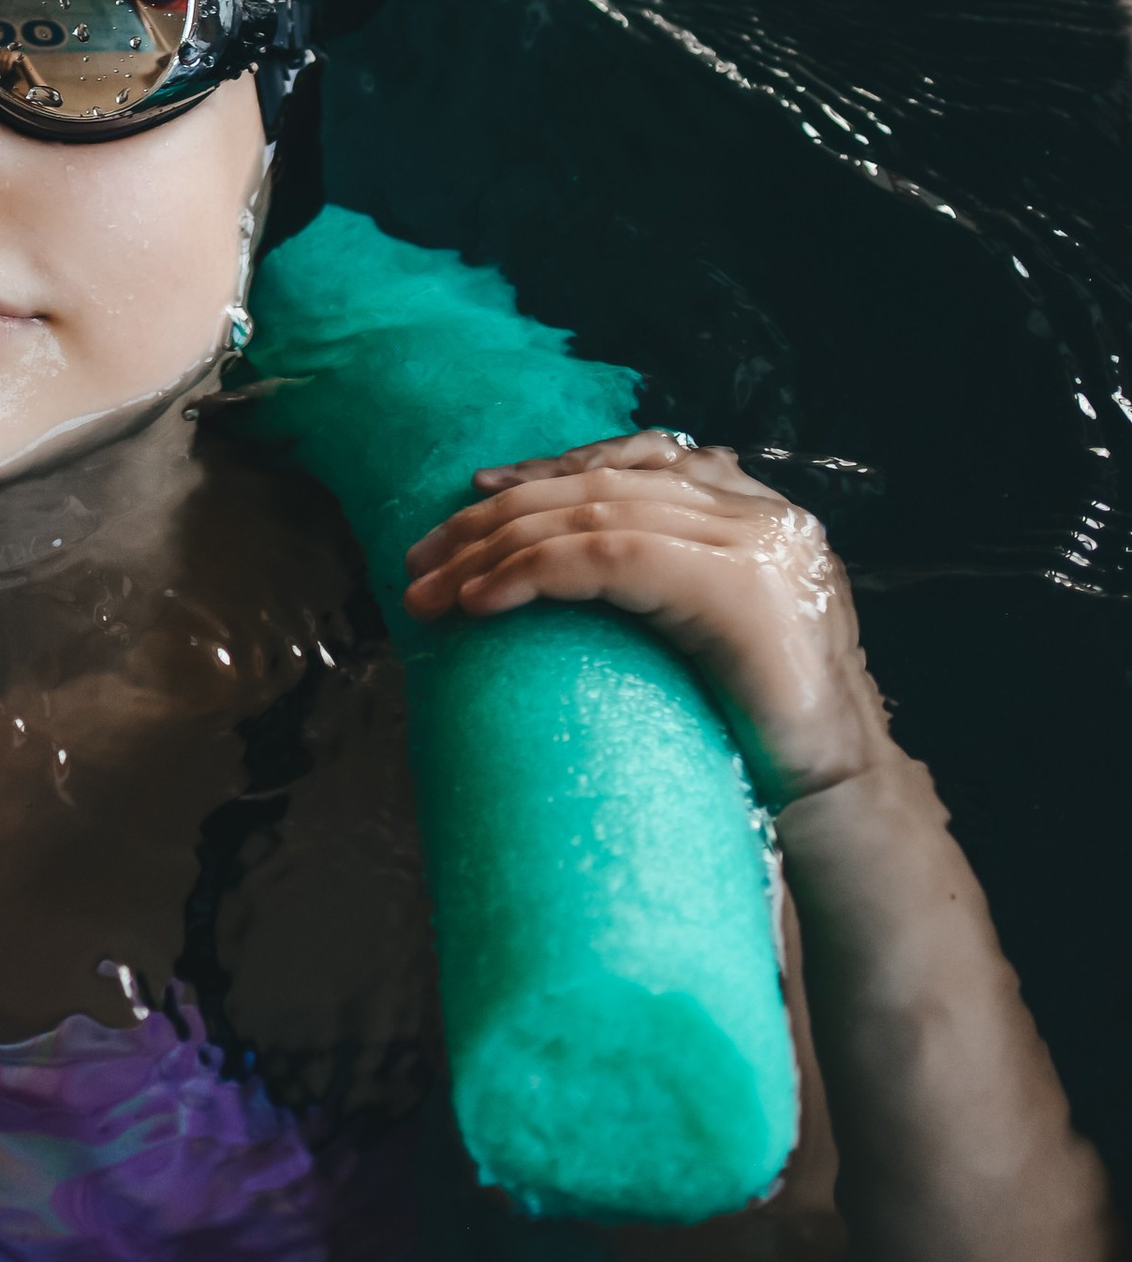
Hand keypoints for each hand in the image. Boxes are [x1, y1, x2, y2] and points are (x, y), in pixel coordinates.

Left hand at [401, 431, 893, 806]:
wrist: (837, 799)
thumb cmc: (762, 735)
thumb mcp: (711, 637)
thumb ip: (669, 581)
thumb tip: (569, 565)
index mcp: (761, 515)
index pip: (644, 461)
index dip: (556, 469)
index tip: (480, 492)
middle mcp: (763, 515)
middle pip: (605, 483)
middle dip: (502, 515)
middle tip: (424, 554)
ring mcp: (755, 544)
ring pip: (595, 515)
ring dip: (496, 550)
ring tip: (431, 590)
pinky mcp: (735, 587)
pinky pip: (607, 557)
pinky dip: (532, 573)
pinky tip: (481, 603)